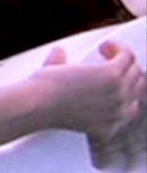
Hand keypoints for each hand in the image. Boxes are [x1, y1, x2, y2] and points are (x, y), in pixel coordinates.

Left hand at [32, 41, 146, 171]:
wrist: (36, 106)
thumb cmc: (39, 105)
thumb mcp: (60, 103)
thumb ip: (64, 81)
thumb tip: (59, 51)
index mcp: (110, 126)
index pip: (132, 107)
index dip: (125, 90)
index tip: (112, 77)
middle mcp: (119, 112)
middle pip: (138, 86)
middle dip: (127, 71)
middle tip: (109, 59)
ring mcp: (118, 94)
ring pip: (134, 70)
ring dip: (122, 57)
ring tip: (104, 50)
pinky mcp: (112, 76)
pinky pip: (127, 56)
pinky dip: (117, 47)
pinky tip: (104, 45)